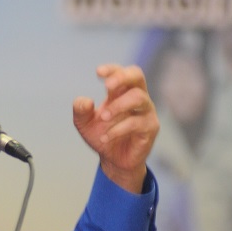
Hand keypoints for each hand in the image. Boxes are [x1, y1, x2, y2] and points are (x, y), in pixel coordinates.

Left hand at [73, 64, 158, 192]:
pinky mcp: (150, 128)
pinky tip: (104, 138)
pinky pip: (136, 123)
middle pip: (137, 76)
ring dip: (118, 106)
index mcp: (120, 93)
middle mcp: (136, 98)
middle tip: (107, 86)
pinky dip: (117, 130)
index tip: (98, 72)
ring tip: (103, 118)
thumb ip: (81, 111)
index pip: (121, 72)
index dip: (112, 70)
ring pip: (138, 97)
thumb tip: (85, 101)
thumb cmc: (102, 136)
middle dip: (122, 77)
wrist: (114, 161)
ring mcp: (145, 112)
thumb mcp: (84, 124)